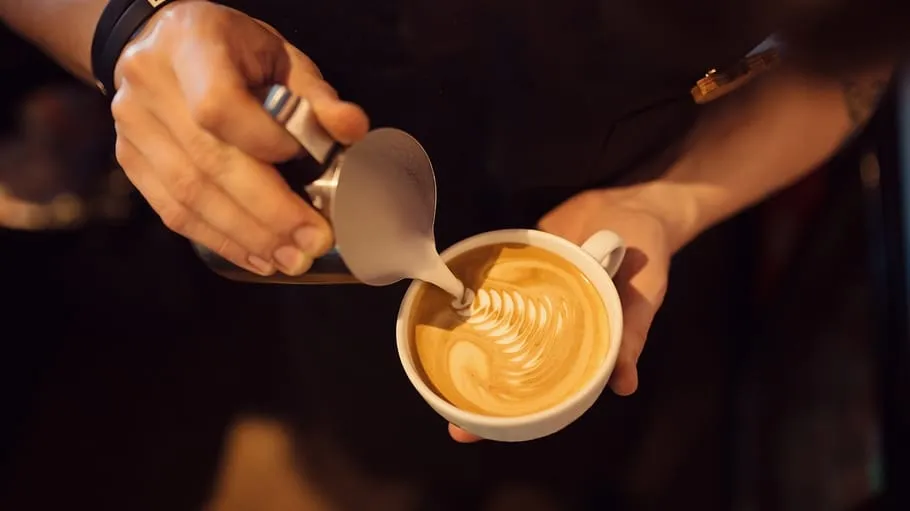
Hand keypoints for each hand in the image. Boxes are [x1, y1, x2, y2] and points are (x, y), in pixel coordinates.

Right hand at [111, 1, 368, 274]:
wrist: (163, 42)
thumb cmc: (233, 51)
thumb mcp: (281, 57)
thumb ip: (317, 96)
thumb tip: (353, 130)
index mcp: (192, 44)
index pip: (219, 106)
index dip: (263, 141)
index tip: (304, 160)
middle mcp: (150, 84)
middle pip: (207, 162)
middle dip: (267, 212)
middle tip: (311, 243)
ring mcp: (133, 125)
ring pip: (187, 195)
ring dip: (245, 236)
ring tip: (289, 259)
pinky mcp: (130, 160)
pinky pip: (173, 211)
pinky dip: (219, 239)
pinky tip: (256, 257)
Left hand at [449, 185, 682, 442]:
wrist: (633, 204)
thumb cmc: (645, 255)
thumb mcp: (643, 298)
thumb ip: (629, 334)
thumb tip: (624, 384)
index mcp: (577, 346)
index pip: (540, 388)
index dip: (510, 412)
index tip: (471, 430)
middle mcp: (548, 328)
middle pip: (506, 361)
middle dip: (475, 386)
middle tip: (447, 414)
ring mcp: (530, 299)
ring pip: (492, 326)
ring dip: (466, 338)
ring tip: (432, 359)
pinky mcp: (521, 265)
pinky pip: (492, 282)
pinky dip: (474, 291)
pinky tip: (446, 300)